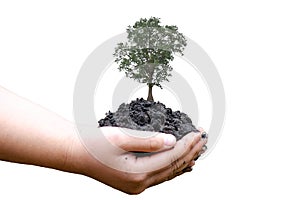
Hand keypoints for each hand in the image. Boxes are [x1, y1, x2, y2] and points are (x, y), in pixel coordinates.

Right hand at [70, 127, 206, 193]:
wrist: (76, 153)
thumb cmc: (94, 143)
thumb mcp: (121, 138)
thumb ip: (148, 141)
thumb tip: (173, 141)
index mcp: (136, 173)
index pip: (171, 157)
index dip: (188, 144)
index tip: (199, 132)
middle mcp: (139, 184)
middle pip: (173, 167)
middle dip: (191, 151)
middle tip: (204, 137)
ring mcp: (136, 186)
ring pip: (168, 172)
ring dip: (185, 159)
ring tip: (199, 149)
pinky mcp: (134, 183)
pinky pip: (160, 175)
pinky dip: (173, 167)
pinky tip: (183, 165)